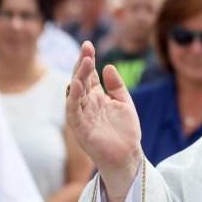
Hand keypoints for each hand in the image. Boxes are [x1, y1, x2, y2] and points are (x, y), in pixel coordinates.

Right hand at [65, 41, 142, 200]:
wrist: (128, 156)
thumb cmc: (126, 132)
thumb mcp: (125, 103)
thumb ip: (117, 86)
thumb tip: (108, 66)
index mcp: (97, 97)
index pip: (90, 75)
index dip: (88, 60)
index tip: (89, 44)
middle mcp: (87, 104)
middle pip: (81, 80)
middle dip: (82, 64)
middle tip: (86, 48)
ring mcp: (82, 116)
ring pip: (75, 93)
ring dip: (78, 77)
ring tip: (84, 61)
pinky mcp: (80, 129)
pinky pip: (73, 111)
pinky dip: (73, 98)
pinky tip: (77, 84)